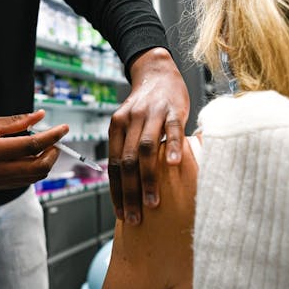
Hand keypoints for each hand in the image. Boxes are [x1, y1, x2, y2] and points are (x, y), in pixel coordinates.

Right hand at [0, 110, 67, 188]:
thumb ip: (15, 122)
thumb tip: (39, 116)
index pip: (33, 145)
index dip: (53, 136)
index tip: (64, 128)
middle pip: (39, 167)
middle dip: (53, 153)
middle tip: (54, 141)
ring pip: (34, 177)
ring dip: (45, 163)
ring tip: (43, 148)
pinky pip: (24, 182)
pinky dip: (34, 170)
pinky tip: (30, 158)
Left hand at [108, 47, 188, 224]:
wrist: (158, 70)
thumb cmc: (145, 104)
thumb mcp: (129, 122)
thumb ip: (127, 146)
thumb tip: (127, 184)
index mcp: (116, 126)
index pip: (113, 164)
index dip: (116, 191)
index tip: (121, 214)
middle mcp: (130, 120)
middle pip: (127, 161)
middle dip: (130, 193)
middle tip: (134, 218)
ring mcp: (152, 114)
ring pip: (146, 149)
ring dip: (148, 178)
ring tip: (153, 203)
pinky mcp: (173, 109)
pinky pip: (172, 130)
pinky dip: (173, 147)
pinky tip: (174, 165)